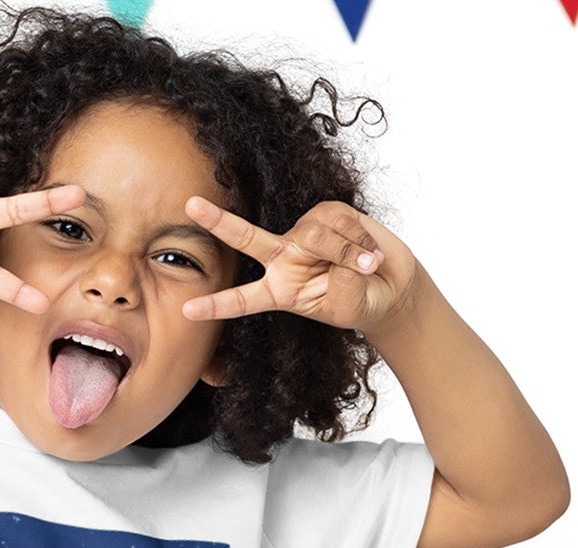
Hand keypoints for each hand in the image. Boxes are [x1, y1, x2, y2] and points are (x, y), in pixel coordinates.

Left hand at [179, 197, 420, 332]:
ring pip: (315, 235)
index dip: (218, 305)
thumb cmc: (361, 303)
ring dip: (346, 252)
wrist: (388, 286)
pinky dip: (359, 240)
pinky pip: (339, 222)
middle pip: (247, 238)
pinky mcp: (328, 212)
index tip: (188, 311)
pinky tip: (371, 252)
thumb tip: (341, 251)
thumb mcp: (347, 307)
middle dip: (219, 222)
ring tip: (368, 267)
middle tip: (190, 206)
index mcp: (280, 290)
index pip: (243, 299)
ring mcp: (305, 233)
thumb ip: (340, 283)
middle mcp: (285, 257)